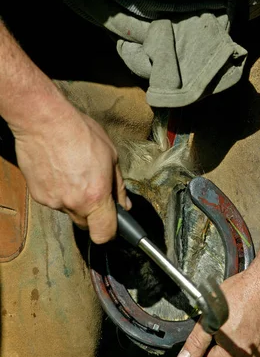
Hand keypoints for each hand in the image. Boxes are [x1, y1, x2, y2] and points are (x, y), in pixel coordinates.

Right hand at [12, 105, 129, 242]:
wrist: (45, 122)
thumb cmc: (80, 133)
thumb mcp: (111, 156)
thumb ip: (118, 186)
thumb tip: (124, 204)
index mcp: (95, 196)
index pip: (103, 234)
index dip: (110, 232)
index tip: (113, 224)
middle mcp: (73, 203)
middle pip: (86, 224)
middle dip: (93, 213)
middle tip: (94, 189)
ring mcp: (53, 201)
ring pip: (69, 211)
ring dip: (74, 200)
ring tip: (74, 173)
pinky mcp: (38, 196)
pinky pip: (54, 201)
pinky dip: (58, 192)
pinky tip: (60, 171)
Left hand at [176, 266, 259, 356]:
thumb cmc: (241, 293)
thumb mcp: (211, 314)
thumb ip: (197, 340)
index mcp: (235, 354)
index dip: (204, 348)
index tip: (207, 334)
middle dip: (224, 346)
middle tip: (223, 323)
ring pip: (249, 352)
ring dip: (243, 341)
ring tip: (241, 319)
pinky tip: (257, 319)